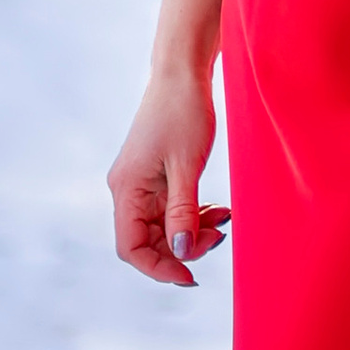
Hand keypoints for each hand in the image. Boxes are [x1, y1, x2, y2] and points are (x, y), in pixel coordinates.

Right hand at [108, 68, 230, 287]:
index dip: (159, 267)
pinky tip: (218, 209)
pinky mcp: (155, 176)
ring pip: (162, 227)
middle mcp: (127, 189)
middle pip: (147, 240)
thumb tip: (183, 253)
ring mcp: (140, 183)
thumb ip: (183, 213)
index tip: (191, 275)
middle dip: (183, 247)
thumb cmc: (184, 112)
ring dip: (192, 231)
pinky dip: (193, 214)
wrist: (182, 74)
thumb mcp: (187, 167)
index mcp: (126, 188)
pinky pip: (170, 209)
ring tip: (223, 219)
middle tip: (219, 237)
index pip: (130, 247)